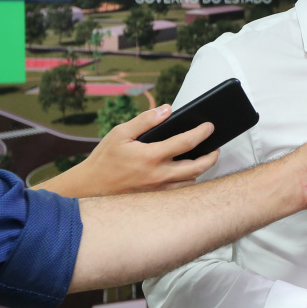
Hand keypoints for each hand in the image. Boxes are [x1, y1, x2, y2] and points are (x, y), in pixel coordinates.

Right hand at [46, 105, 218, 196]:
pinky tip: (188, 172)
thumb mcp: (121, 133)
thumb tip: (167, 109)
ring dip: (200, 170)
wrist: (91, 187)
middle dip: (211, 156)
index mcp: (150, 156)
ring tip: (204, 158)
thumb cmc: (105, 158)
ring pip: (190, 181)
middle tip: (216, 148)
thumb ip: (146, 120)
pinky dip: (188, 181)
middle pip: (196, 167)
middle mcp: (158, 175)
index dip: (201, 133)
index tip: (210, 126)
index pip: (185, 143)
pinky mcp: (156, 198)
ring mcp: (158, 189)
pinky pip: (180, 191)